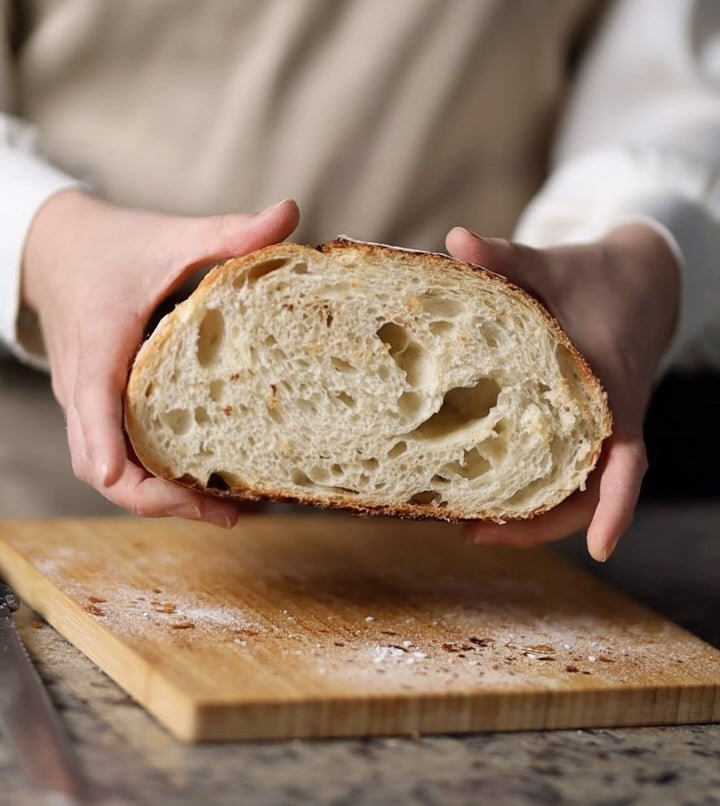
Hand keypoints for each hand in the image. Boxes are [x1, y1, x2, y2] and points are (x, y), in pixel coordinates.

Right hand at [22, 189, 298, 525]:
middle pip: (102, 464)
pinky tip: (207, 484)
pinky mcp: (100, 411)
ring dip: (162, 498)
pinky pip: (120, 458)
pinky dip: (156, 480)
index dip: (108, 445)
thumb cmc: (113, 249)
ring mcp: (88, 406)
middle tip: (224, 513)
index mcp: (99, 344)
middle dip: (157, 497)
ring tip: (228, 512)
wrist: (59, 250)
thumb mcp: (170, 239)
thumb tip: (290, 211)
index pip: (95, 405)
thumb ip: (228, 232)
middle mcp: (85, 387)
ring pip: (111, 472)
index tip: (131, 478)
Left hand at [445, 224, 679, 560]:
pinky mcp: (582, 425)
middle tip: (475, 535)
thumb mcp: (549, 265)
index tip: (601, 550)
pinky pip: (566, 470)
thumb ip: (505, 257)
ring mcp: (598, 426)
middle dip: (541, 525)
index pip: (625, 459)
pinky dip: (531, 488)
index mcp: (611, 388)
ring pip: (576, 490)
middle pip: (591, 493)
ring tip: (470, 525)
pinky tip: (484, 491)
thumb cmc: (592, 277)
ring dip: (531, 516)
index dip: (617, 506)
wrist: (637, 280)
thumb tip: (455, 239)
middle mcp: (611, 418)